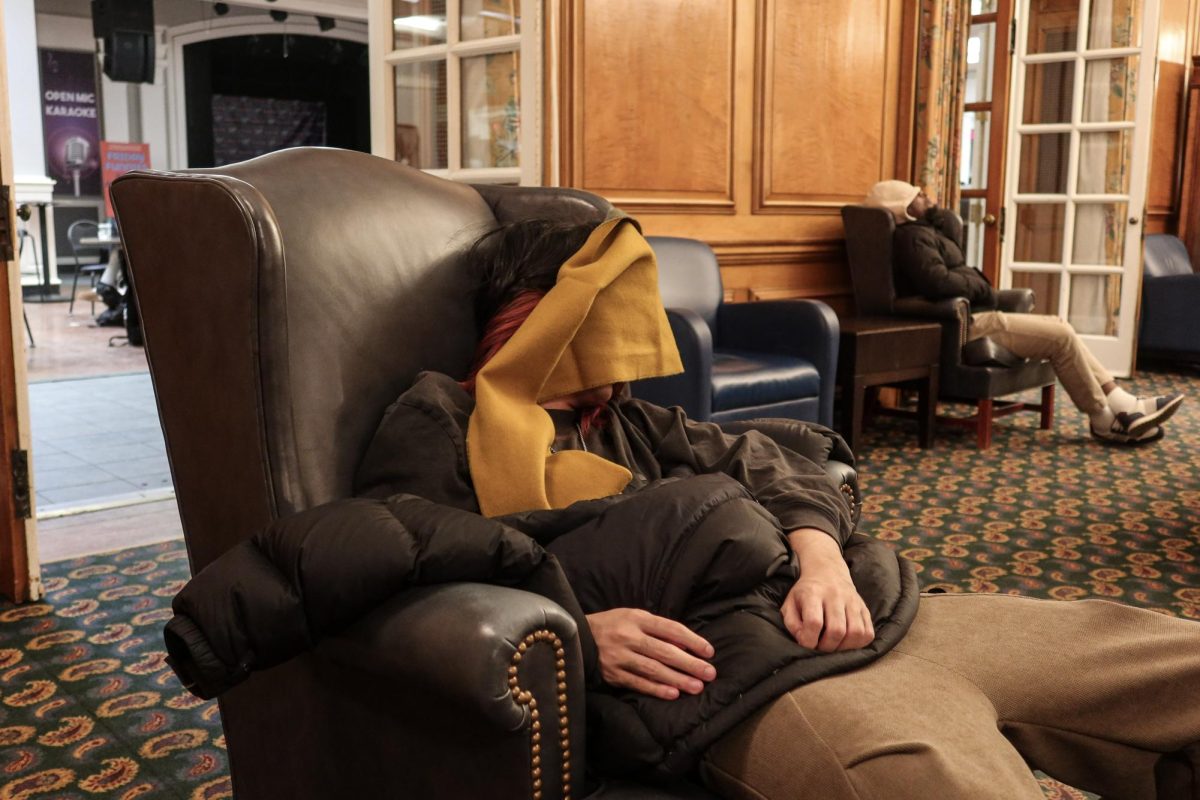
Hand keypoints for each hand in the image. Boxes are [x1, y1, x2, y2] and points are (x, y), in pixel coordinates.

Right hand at [585, 608, 715, 699]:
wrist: (577, 637)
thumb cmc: (612, 625)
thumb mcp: (633, 617)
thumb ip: (657, 628)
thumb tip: (686, 645)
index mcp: (636, 618)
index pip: (670, 629)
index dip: (692, 640)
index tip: (709, 652)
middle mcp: (628, 636)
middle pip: (664, 651)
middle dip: (690, 663)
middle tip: (710, 673)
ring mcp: (619, 656)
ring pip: (653, 669)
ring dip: (677, 679)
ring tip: (696, 686)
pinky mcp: (612, 674)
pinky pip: (638, 683)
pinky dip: (656, 689)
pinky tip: (673, 694)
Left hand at [783, 529, 874, 651]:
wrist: (827, 572)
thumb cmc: (806, 592)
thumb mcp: (790, 603)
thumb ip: (791, 623)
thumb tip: (804, 641)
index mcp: (813, 593)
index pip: (814, 622)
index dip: (809, 640)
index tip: (806, 643)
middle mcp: (835, 595)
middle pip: (837, 630)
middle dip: (827, 647)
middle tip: (820, 647)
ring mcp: (853, 601)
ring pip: (856, 633)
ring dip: (844, 647)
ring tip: (834, 645)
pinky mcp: (864, 608)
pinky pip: (868, 633)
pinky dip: (858, 643)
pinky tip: (846, 641)